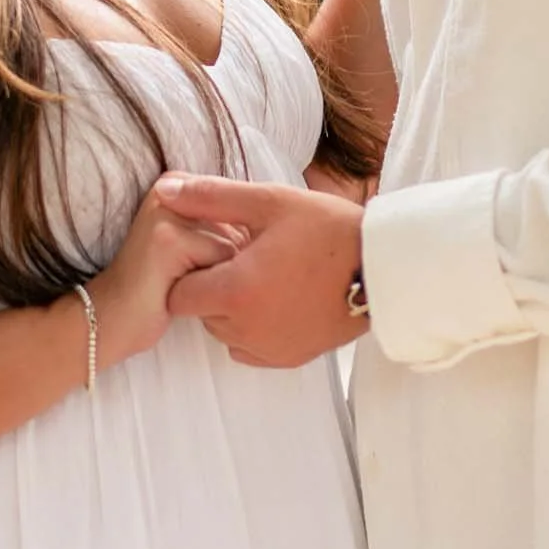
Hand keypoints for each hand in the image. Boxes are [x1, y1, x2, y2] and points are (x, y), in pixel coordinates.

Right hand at [88, 183, 240, 371]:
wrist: (110, 319)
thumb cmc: (158, 287)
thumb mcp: (192, 244)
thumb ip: (221, 225)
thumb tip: (269, 230)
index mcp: (176, 182)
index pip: (239, 208)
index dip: (229, 246)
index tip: (192, 262)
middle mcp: (171, 186)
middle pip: (239, 226)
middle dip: (224, 260)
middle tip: (181, 274)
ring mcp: (168, 210)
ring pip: (234, 245)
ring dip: (218, 276)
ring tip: (179, 281)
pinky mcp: (168, 238)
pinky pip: (222, 263)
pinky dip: (210, 286)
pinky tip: (174, 290)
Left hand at [157, 174, 364, 367]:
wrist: (383, 268)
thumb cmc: (328, 230)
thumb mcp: (269, 202)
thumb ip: (212, 198)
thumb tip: (165, 189)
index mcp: (236, 291)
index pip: (179, 296)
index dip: (192, 270)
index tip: (217, 251)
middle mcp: (247, 330)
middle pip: (202, 314)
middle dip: (214, 287)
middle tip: (246, 258)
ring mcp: (269, 349)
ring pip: (226, 332)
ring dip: (234, 309)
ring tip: (266, 275)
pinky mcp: (290, 358)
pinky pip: (251, 350)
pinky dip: (254, 329)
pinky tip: (278, 299)